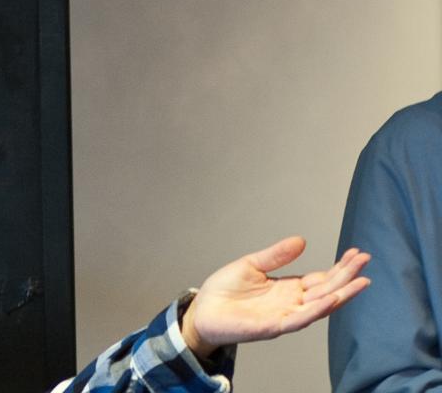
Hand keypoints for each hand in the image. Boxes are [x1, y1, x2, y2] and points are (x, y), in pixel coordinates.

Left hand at [181, 236, 370, 358]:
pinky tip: (331, 300)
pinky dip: (316, 311)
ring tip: (361, 282)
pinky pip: (299, 319)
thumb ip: (276, 256)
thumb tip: (301, 241)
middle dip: (348, 276)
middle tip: (366, 260)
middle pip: (327, 290)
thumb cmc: (224, 291)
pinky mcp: (272, 327)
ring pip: (320, 306)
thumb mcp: (251, 265)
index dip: (340, 267)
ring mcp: (285, 316)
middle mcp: (292, 303)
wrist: (202, 311)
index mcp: (289, 288)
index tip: (356, 253)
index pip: (322, 278)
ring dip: (341, 295)